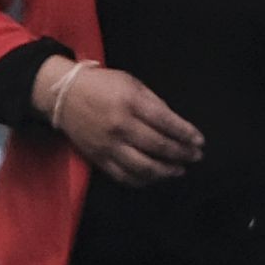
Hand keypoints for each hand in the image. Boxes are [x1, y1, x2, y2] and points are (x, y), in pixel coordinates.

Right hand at [31, 55, 203, 184]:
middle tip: (195, 156)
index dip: (185, 133)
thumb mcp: (131, 83)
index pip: (165, 122)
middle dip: (181, 153)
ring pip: (142, 167)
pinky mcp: (98, 158)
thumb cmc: (102, 85)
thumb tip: (175, 125)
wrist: (64, 95)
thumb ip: (154, 103)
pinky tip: (155, 177)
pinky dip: (143, 180)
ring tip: (179, 170)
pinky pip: (123, 176)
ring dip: (165, 171)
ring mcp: (108, 145)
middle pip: (157, 146)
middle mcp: (119, 126)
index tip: (199, 141)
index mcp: (129, 103)